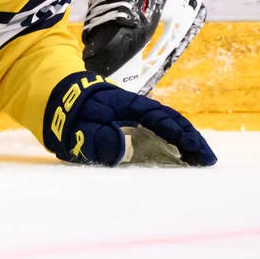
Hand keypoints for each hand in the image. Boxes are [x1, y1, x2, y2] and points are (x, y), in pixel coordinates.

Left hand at [42, 73, 216, 166]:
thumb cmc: (64, 115)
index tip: (196, 151)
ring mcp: (131, 115)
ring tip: (201, 161)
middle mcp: (132, 108)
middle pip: (168, 120)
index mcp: (122, 105)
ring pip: (164, 125)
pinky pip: (154, 131)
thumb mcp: (75, 130)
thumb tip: (127, 149)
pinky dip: (170, 142)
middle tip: (209, 161)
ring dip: (183, 141)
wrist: (50, 97)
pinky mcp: (128, 123)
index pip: (157, 117)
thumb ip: (98, 140)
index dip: (179, 134)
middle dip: (190, 139)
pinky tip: (180, 156)